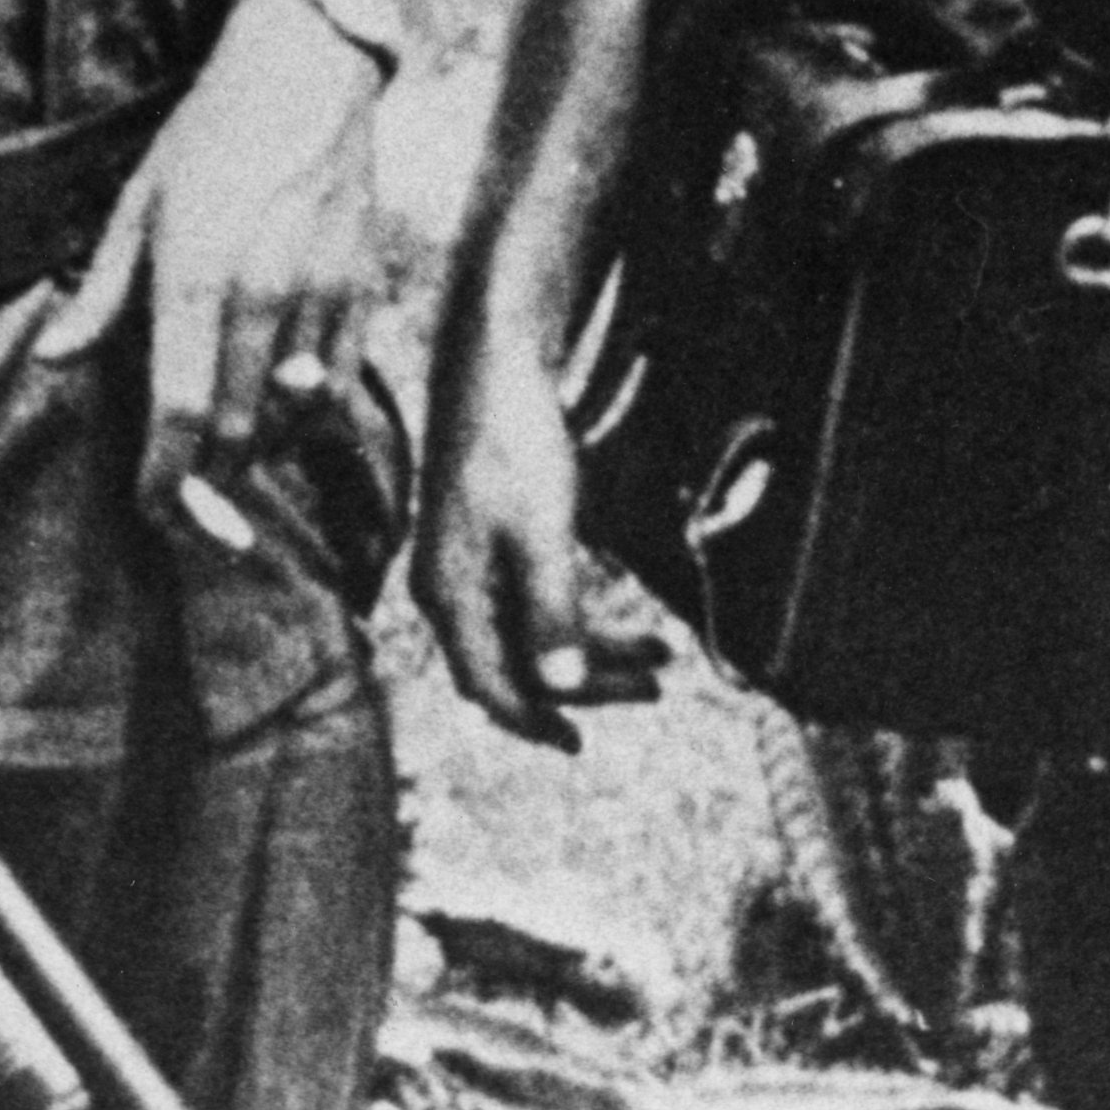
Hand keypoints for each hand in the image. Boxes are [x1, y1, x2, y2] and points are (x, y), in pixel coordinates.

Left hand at [41, 0, 386, 511]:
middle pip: (236, 430)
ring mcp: (319, 296)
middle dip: (206, 479)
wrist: (306, 75)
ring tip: (225, 453)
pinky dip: (306, 420)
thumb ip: (103, 293)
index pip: (180, 410)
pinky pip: (338, 388)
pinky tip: (279, 417)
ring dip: (253, 451)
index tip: (152, 509)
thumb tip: (55, 360)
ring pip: (289, 418)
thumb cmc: (209, 136)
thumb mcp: (137, 203)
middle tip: (183, 494)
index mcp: (196, 275)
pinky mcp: (360, 292)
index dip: (165, 479)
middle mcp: (263, 295)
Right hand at [417, 333, 661, 749]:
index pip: (489, 685)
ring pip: (530, 635)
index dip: (534, 720)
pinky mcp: (490, 548)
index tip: (581, 744)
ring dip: (593, 649)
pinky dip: (578, 615)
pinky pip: (533, 602)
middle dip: (586, 682)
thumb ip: (552, 612)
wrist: (495, 366)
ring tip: (659, 655)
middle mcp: (450, 590)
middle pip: (515, 665)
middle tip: (653, 689)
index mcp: (450, 594)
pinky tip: (623, 620)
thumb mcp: (543, 530)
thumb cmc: (513, 441)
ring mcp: (469, 569)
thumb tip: (563, 687)